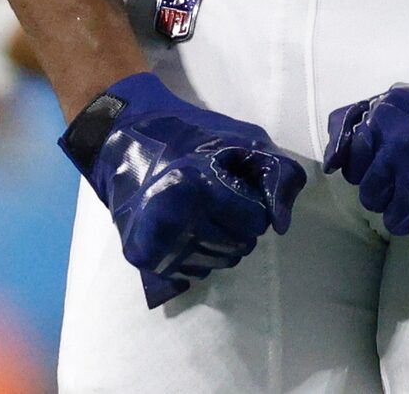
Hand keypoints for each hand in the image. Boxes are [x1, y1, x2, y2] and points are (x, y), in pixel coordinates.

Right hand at [59, 71, 306, 305]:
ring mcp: (154, 242)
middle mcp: (171, 219)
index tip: (241, 190)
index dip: (255, 205)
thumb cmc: (188, 135)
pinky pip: (192, 273)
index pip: (254, 221)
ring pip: (217, 263)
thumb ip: (274, 174)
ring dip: (223, 243)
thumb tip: (283, 224)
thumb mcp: (240, 139)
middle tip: (223, 202)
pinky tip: (190, 229)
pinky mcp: (142, 257)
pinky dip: (200, 255)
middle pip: (238, 246)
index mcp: (194, 184)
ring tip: (207, 213)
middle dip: (240, 227)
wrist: (124, 139)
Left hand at [323, 65, 408, 248]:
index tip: (391, 168)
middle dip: (390, 193)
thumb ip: (365, 121)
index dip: (372, 170)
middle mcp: (400, 149)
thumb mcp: (406, 98)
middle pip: (371, 197)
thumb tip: (332, 161)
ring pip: (394, 221)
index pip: (353, 167)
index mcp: (386, 119)